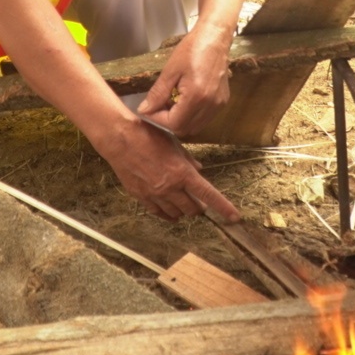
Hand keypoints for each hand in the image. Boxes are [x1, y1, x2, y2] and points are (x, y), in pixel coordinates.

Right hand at [92, 116, 239, 222]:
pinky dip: (167, 214)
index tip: (234, 218)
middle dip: (200, 207)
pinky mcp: (141, 197)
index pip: (209, 195)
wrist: (120, 139)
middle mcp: (171, 188)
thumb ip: (188, 160)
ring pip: (176, 213)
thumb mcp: (175, 144)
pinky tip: (170, 212)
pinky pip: (158, 213)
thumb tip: (199, 169)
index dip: (224, 208)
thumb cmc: (149, 136)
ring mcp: (155, 195)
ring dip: (184, 211)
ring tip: (185, 205)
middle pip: (193, 209)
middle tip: (200, 202)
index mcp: (183, 173)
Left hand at [138, 23, 233, 138]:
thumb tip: (144, 110)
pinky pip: (204, 119)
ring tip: (172, 102)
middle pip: (184, 129)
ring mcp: (218, 105)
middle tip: (159, 105)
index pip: (173, 123)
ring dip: (181, 120)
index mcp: (196, 97)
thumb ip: (157, 94)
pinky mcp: (222, 102)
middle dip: (168, 121)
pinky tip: (185, 100)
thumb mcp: (170, 71)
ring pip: (195, 127)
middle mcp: (210, 105)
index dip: (158, 119)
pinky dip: (192, 116)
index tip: (149, 109)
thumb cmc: (191, 50)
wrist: (214, 38)